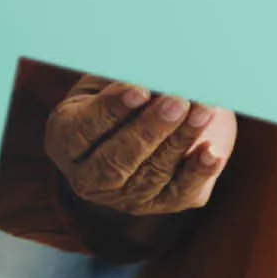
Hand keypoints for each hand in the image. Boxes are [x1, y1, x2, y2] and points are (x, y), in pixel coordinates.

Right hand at [46, 78, 233, 216]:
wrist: (151, 116)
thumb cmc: (125, 88)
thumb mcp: (112, 77)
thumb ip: (125, 77)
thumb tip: (150, 74)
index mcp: (64, 140)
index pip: (83, 131)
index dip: (111, 111)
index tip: (139, 90)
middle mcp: (89, 177)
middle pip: (116, 162)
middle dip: (149, 130)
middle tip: (176, 101)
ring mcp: (125, 197)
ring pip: (151, 176)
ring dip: (179, 141)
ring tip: (202, 110)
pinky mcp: (162, 203)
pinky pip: (180, 193)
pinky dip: (197, 173)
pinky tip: (211, 152)